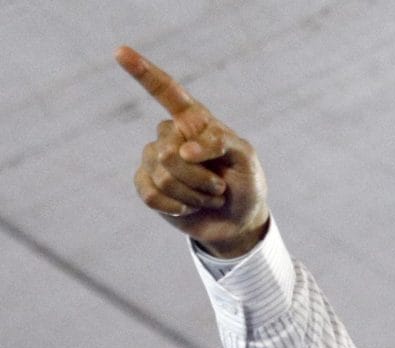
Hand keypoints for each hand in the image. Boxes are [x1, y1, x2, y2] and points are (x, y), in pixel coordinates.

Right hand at [115, 45, 268, 257]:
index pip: (167, 91)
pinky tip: (189, 207)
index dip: (143, 71)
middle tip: (219, 185)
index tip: (119, 51)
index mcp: (195, 120)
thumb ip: (220, 143)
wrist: (238, 220)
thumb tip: (182, 151)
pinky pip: (151, 194)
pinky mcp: (148, 185)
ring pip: (162, 176)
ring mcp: (155, 160)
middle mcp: (171, 135)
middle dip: (199, 176)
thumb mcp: (246, 158)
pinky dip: (178, 206)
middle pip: (167, 151)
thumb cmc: (246, 183)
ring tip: (210, 195)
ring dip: (194, 194)